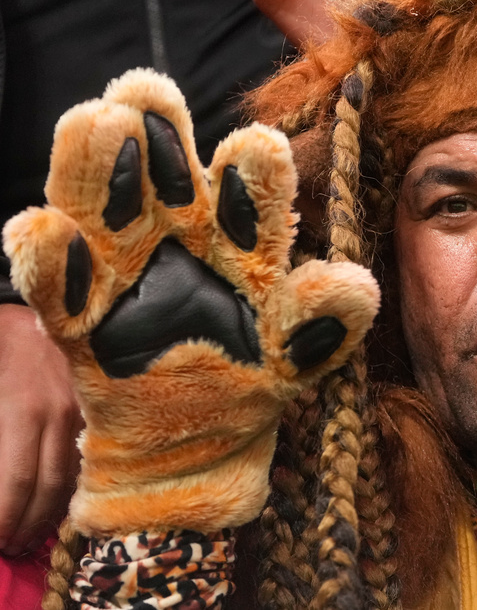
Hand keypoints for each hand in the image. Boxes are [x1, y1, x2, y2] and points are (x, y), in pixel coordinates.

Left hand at [0, 304, 80, 554]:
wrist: (60, 289)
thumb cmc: (6, 336)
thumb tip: (0, 475)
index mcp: (26, 407)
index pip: (15, 482)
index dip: (4, 518)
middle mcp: (63, 414)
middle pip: (49, 489)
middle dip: (28, 525)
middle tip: (13, 546)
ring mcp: (91, 409)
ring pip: (77, 476)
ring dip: (55, 512)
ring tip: (34, 533)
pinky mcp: (107, 405)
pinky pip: (93, 455)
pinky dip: (78, 483)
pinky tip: (65, 498)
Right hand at [2, 69, 379, 536]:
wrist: (196, 438)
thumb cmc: (254, 373)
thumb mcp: (294, 353)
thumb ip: (320, 323)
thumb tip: (357, 291)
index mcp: (237, 235)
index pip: (245, 188)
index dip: (250, 168)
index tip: (259, 144)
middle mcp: (178, 234)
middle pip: (163, 172)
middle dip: (159, 136)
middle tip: (148, 96)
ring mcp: (122, 270)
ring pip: (103, 206)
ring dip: (96, 167)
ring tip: (93, 123)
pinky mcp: (78, 315)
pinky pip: (57, 285)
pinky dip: (48, 259)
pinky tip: (40, 229)